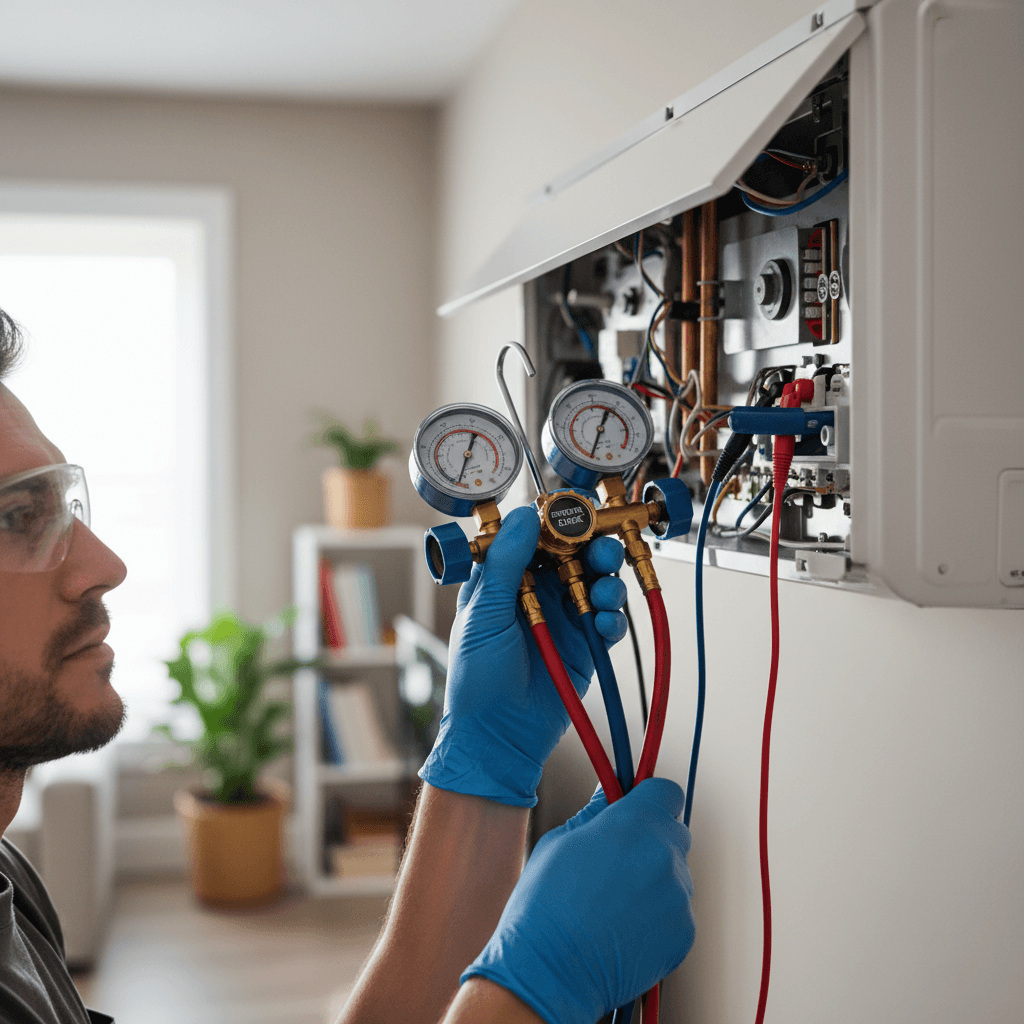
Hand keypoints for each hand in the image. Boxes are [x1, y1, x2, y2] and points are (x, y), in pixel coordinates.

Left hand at [418, 503, 626, 805]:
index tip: (573, 515)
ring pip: (596, 581)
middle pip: (574, 553)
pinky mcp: (585, 644)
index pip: (535, 536)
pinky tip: (606, 620)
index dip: (556, 523)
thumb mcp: (485, 615)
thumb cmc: (476, 680)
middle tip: (603, 547)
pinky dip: (613, 616)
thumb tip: (522, 516)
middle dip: (593, 546)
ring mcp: (563, 616)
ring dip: (607, 579)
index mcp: (505, 578)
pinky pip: (608, 619)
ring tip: (606, 590)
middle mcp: (538, 591)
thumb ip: (505, 565)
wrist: (498, 737)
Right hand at [462, 779, 694, 1023]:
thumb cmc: (547, 906)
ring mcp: (678, 896)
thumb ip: (595, 812)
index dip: (649, 797)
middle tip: (617, 858)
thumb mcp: (560, 841)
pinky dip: (657, 915)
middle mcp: (664, 855)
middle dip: (650, 839)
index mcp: (634, 824)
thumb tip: (608, 794)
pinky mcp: (684, 933)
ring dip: (652, 879)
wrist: (552, 971)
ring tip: (613, 902)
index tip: (635, 806)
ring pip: (673, 874)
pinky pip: (676, 911)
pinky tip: (623, 926)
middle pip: (673, 833)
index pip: (665, 792)